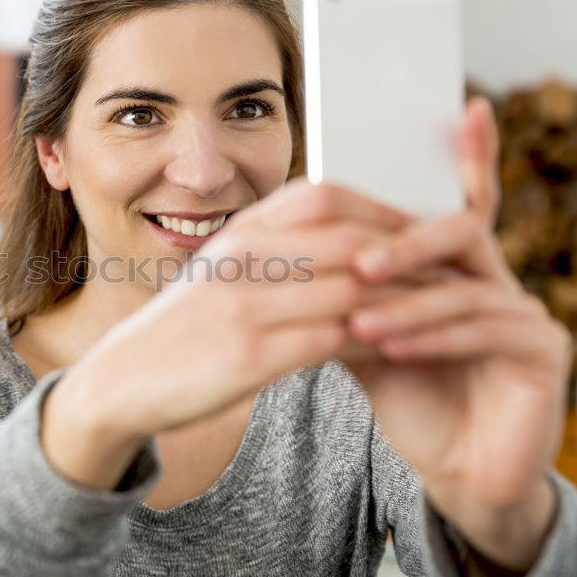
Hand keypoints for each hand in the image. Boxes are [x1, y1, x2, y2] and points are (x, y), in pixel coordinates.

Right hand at [65, 180, 421, 438]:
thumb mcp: (222, 272)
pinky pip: (332, 341)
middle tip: (454, 268)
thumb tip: (341, 240)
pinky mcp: (247, 357)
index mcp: (239, 233)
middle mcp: (241, 258)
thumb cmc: (183, 327)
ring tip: (445, 310)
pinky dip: (375, 342)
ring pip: (349, 288)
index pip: (325, 197)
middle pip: (348, 238)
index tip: (422, 228)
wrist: (121, 379)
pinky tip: (402, 351)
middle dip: (409, 252)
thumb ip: (274, 250)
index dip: (383, 208)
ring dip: (403, 299)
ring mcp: (243, 305)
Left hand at [345, 97, 568, 569]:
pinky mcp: (543, 351)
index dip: (474, 155)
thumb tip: (294, 252)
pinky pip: (487, 329)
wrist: (453, 470)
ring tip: (357, 322)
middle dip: (407, 243)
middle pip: (461, 230)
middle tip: (360, 262)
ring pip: (466, 285)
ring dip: (407, 303)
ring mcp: (527, 312)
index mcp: (459, 269)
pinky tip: (394, 348)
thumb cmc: (411, 398)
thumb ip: (347, 296)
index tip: (469, 106)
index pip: (466, 202)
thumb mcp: (368, 340)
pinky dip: (435, 336)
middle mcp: (498, 279)